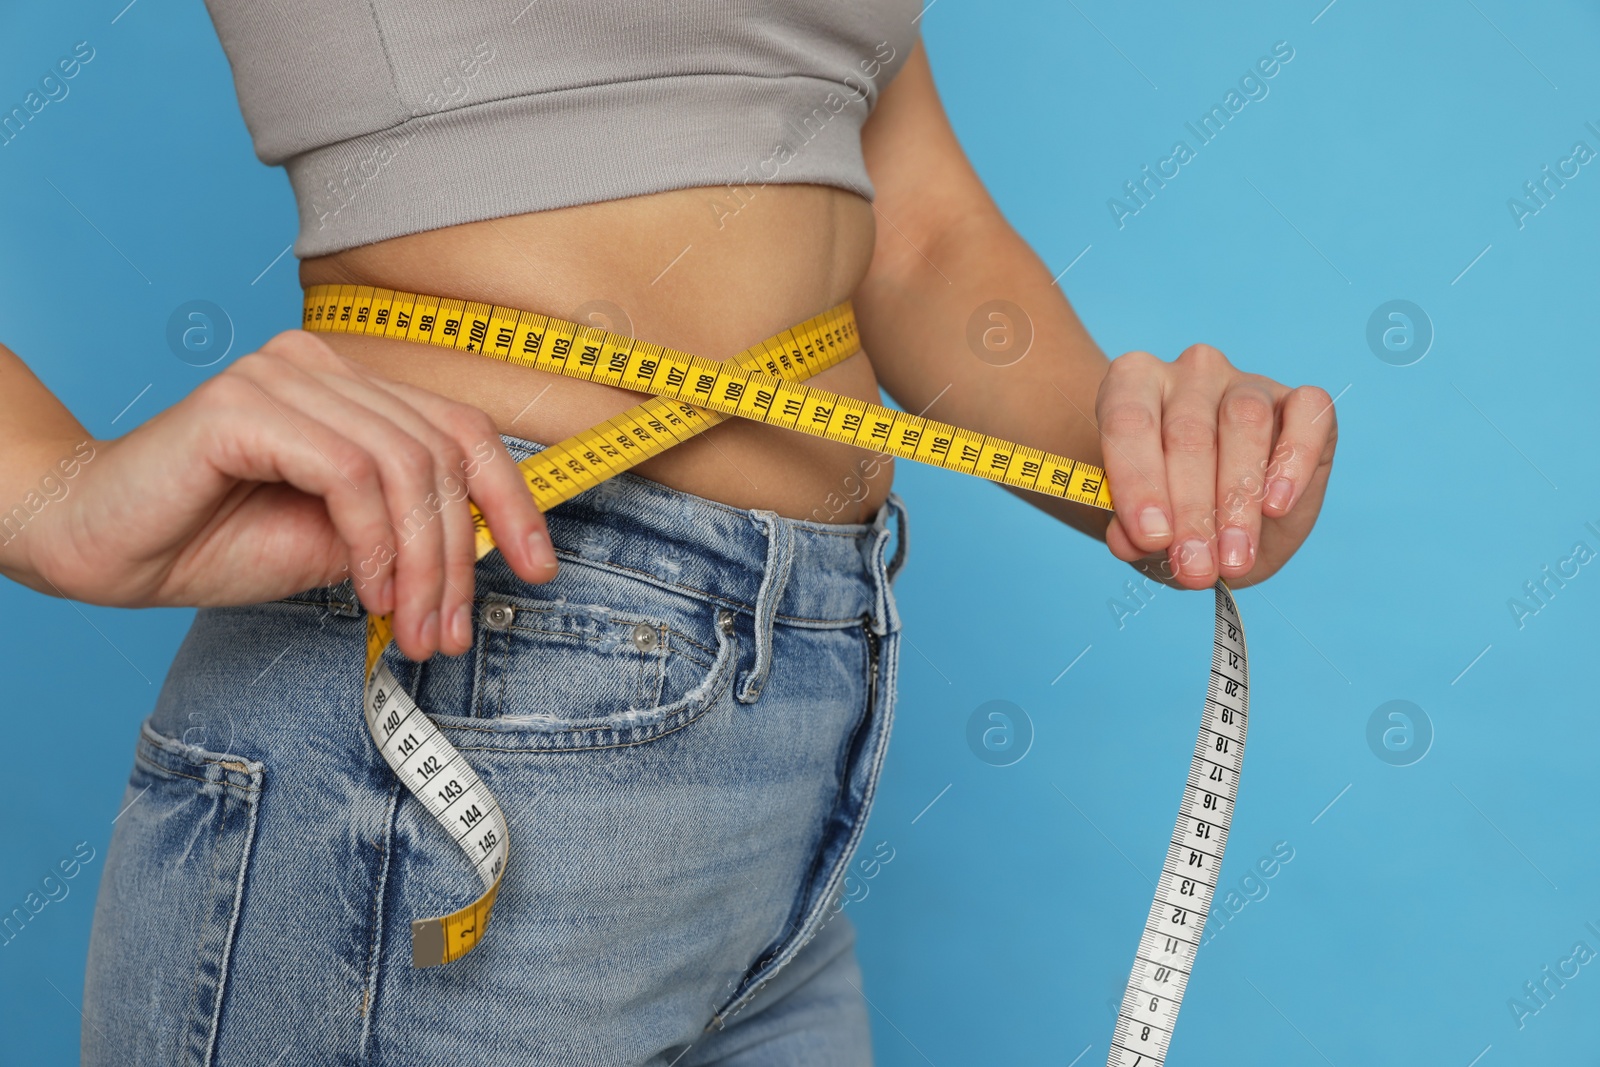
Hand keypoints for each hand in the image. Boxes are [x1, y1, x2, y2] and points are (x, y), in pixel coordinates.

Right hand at [26, 330, 557, 659]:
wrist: (98, 550)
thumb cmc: (213, 542)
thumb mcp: (341, 544)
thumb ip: (407, 528)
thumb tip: (485, 545)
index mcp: (349, 388)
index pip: (462, 428)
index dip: (513, 499)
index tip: (537, 568)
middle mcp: (319, 366)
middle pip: (441, 451)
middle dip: (461, 555)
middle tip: (452, 631)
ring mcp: (282, 376)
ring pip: (406, 466)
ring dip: (425, 562)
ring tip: (418, 626)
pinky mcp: (245, 406)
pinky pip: (351, 474)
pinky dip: (377, 543)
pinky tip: (371, 592)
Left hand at [1095, 344, 1335, 589]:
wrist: (1214, 511)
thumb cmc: (1167, 507)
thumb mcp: (1144, 528)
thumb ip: (1129, 531)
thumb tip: (1130, 541)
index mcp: (1134, 384)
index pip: (1129, 421)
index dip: (1138, 482)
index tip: (1150, 537)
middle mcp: (1189, 373)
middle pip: (1189, 433)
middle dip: (1192, 511)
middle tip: (1195, 567)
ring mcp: (1246, 382)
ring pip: (1244, 422)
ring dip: (1239, 499)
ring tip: (1235, 556)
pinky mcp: (1300, 401)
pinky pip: (1307, 413)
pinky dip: (1293, 460)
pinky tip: (1278, 505)